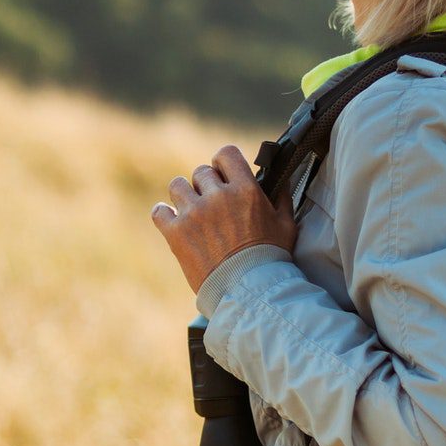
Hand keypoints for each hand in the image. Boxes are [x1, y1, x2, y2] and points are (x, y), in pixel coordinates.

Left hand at [151, 144, 296, 294]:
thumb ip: (282, 197)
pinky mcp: (176, 233)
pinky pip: (159, 211)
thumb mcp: (286, 225)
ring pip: (177, 186)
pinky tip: (173, 222)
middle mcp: (218, 196)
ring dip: (184, 197)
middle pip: (201, 172)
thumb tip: (282, 179)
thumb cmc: (270, 259)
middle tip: (212, 205)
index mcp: (245, 190)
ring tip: (192, 213)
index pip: (226, 154)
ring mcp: (194, 213)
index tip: (224, 176)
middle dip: (206, 186)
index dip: (223, 164)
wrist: (248, 292)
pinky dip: (164, 215)